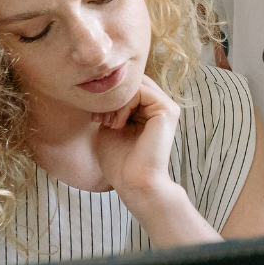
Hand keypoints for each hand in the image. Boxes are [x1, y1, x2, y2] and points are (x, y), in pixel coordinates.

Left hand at [90, 74, 181, 205]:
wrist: (133, 182)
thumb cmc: (121, 161)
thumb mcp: (111, 125)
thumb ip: (113, 106)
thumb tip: (105, 88)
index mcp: (151, 110)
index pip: (130, 87)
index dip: (110, 96)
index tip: (96, 118)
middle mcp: (162, 106)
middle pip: (133, 82)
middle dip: (112, 96)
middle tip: (99, 118)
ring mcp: (168, 107)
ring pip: (136, 85)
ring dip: (116, 101)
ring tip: (109, 123)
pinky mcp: (167, 110)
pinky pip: (141, 91)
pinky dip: (124, 104)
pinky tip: (118, 124)